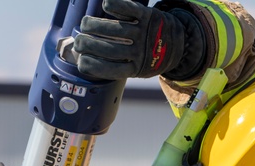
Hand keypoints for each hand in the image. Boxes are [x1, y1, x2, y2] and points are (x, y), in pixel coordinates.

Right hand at [74, 0, 202, 80]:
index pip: (110, 70)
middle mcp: (140, 51)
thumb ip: (116, 66)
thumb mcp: (136, 69)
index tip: (80, 61)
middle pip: (110, 49)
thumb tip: (83, 59)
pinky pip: (129, 8)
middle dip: (88, 44)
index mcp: (136, 69)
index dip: (91, 65)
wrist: (177, 43)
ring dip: (94, 25)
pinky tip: (105, 5)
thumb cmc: (149, 57)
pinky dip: (114, 5)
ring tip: (84, 24)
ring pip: (116, 29)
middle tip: (78, 41)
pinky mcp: (148, 15)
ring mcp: (144, 32)